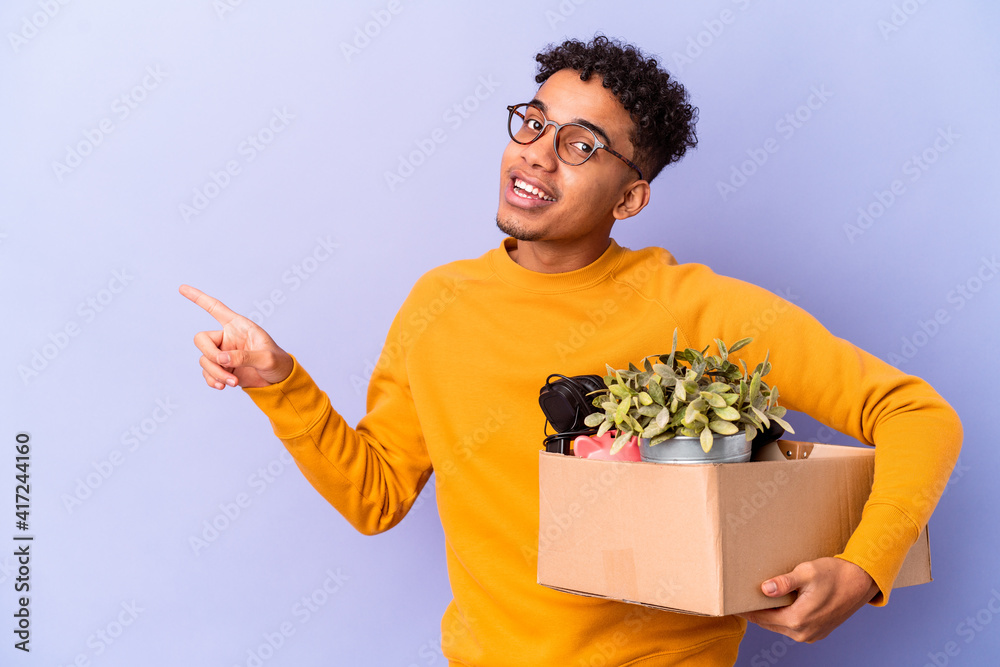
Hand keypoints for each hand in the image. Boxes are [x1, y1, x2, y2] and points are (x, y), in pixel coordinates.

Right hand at [179, 284, 293, 388]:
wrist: (279, 381)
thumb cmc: (278, 362)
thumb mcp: (266, 358)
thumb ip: (245, 357)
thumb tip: (222, 359)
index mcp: (239, 326)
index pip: (215, 308)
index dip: (199, 298)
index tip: (182, 288)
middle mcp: (227, 337)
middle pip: (201, 339)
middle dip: (209, 354)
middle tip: (224, 364)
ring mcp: (223, 353)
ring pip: (204, 360)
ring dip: (215, 373)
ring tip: (233, 382)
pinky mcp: (222, 368)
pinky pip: (207, 373)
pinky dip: (212, 380)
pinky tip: (223, 386)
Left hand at [737, 557, 879, 642]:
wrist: (861, 582)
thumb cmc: (834, 574)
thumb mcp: (807, 572)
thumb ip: (784, 582)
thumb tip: (765, 589)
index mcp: (798, 620)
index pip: (761, 617)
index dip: (745, 609)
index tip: (731, 602)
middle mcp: (803, 633)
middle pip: (768, 623)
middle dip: (754, 612)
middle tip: (739, 599)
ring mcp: (811, 635)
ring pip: (780, 626)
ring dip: (768, 614)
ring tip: (755, 599)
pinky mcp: (817, 632)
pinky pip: (792, 626)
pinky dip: (782, 617)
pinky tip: (777, 603)